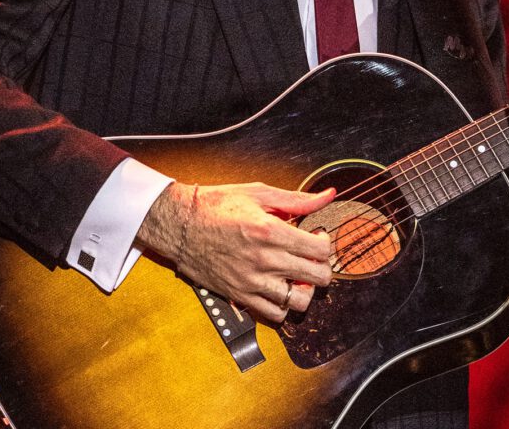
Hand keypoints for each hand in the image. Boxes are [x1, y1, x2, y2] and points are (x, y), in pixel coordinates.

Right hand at [136, 181, 334, 323]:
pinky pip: (274, 314)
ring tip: (297, 276)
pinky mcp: (239, 294)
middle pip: (317, 277)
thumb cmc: (216, 205)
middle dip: (322, 266)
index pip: (320, 250)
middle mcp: (265, 259)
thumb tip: (328, 196)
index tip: (316, 237)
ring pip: (300, 301)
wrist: (180, 223)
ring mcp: (252, 281)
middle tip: (311, 257)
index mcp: (271, 231)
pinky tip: (279, 288)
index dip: (325, 242)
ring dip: (306, 289)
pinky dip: (284, 306)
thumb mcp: (259, 193)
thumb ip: (298, 199)